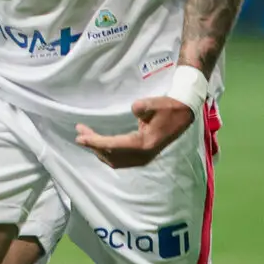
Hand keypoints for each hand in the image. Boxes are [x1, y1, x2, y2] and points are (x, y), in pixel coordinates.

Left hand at [75, 98, 193, 168]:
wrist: (183, 114)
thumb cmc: (168, 108)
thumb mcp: (156, 103)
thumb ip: (144, 106)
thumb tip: (133, 109)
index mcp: (145, 144)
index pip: (114, 145)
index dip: (96, 141)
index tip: (80, 137)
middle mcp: (142, 155)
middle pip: (111, 154)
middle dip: (93, 145)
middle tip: (79, 132)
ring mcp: (143, 158)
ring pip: (114, 160)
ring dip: (98, 150)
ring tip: (85, 137)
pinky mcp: (143, 156)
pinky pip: (120, 160)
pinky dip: (107, 153)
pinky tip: (99, 144)